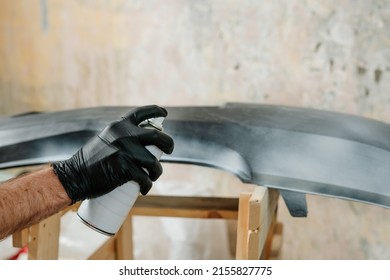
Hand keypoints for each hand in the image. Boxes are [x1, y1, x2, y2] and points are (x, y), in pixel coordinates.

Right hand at [52, 105, 173, 203]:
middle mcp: (124, 135)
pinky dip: (147, 186)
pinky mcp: (125, 169)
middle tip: (169, 150)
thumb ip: (119, 138)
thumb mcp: (104, 140)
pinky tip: (144, 189)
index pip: (141, 113)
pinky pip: (145, 178)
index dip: (155, 111)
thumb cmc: (89, 161)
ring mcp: (125, 151)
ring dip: (156, 172)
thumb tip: (140, 142)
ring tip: (151, 177)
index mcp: (118, 126)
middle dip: (168, 143)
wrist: (73, 176)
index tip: (164, 112)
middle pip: (157, 137)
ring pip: (154, 162)